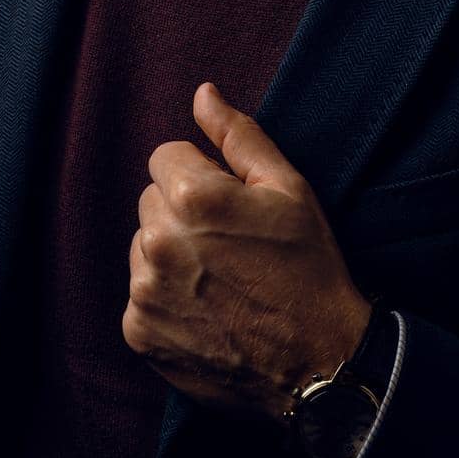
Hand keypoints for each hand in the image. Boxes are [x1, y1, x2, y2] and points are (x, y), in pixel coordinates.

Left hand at [123, 81, 371, 423]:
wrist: (319, 363)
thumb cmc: (310, 268)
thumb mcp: (289, 189)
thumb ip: (238, 135)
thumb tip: (202, 93)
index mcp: (193, 197)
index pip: (166, 156)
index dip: (203, 176)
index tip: (233, 206)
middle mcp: (159, 241)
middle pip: (152, 201)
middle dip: (184, 213)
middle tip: (232, 245)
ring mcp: (145, 291)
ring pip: (143, 246)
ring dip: (172, 254)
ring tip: (222, 280)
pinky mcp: (139, 332)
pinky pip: (141, 294)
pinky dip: (166, 299)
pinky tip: (208, 310)